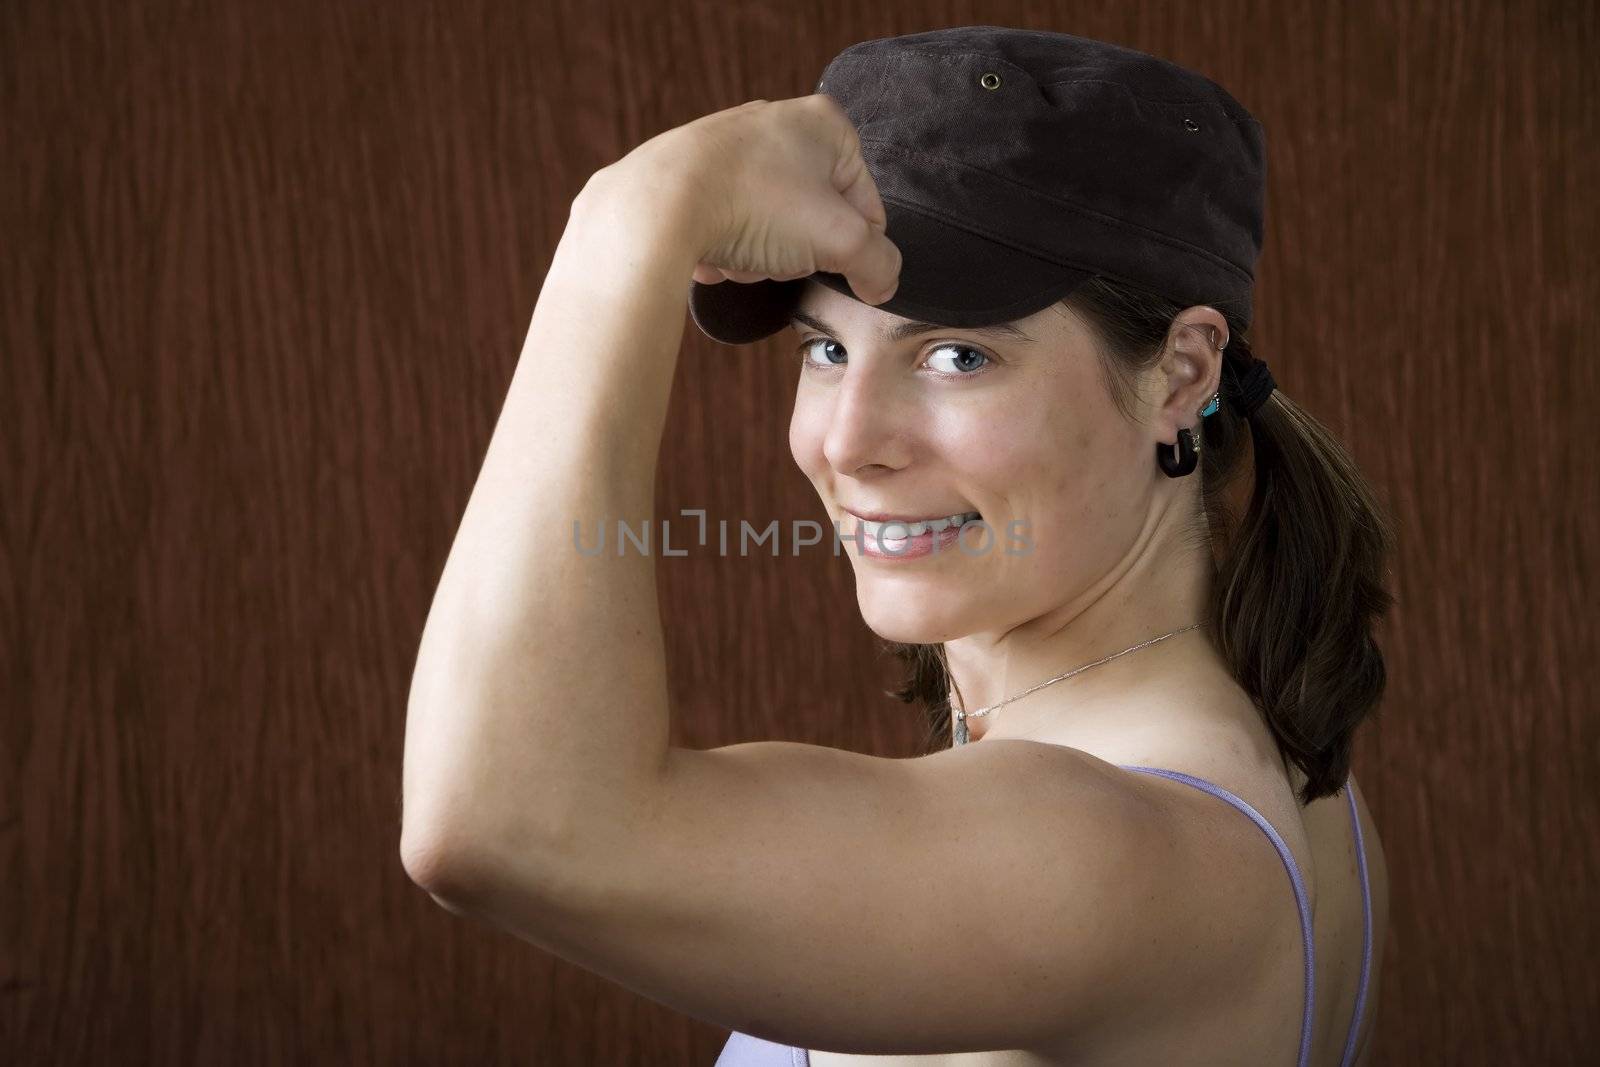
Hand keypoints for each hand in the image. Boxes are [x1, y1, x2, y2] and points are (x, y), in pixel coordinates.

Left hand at [601, 95, 902, 305]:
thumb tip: (882, 283)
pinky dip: (725, 245)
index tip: (830, 262)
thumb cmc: (754, 205)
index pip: (866, 203)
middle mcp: (776, 122)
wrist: (658, 206)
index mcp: (825, 124)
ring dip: (760, 255)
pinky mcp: (692, 171)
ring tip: (740, 252)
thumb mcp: (841, 241)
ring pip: (769, 224)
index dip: (853, 246)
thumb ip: (878, 264)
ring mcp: (730, 144)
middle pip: (813, 216)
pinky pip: (728, 223)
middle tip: (779, 255)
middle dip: (798, 251)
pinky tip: (712, 250)